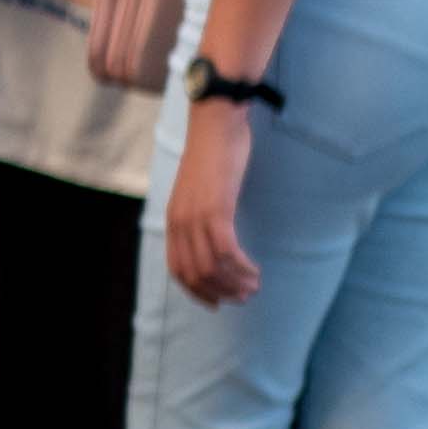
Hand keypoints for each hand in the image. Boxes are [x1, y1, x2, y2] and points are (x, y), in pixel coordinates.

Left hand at [166, 103, 259, 305]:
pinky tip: (255, 271)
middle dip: (220, 292)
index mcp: (172, 219)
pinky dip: (241, 268)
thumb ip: (201, 216)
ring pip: (212, 267)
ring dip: (235, 283)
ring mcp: (195, 216)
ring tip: (254, 286)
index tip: (217, 303)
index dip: (196, 291)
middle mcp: (179, 222)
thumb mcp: (200, 192)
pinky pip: (227, 251)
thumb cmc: (213, 158)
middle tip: (244, 296)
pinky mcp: (215, 209)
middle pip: (195, 273)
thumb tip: (213, 240)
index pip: (177, 269)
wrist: (215, 125)